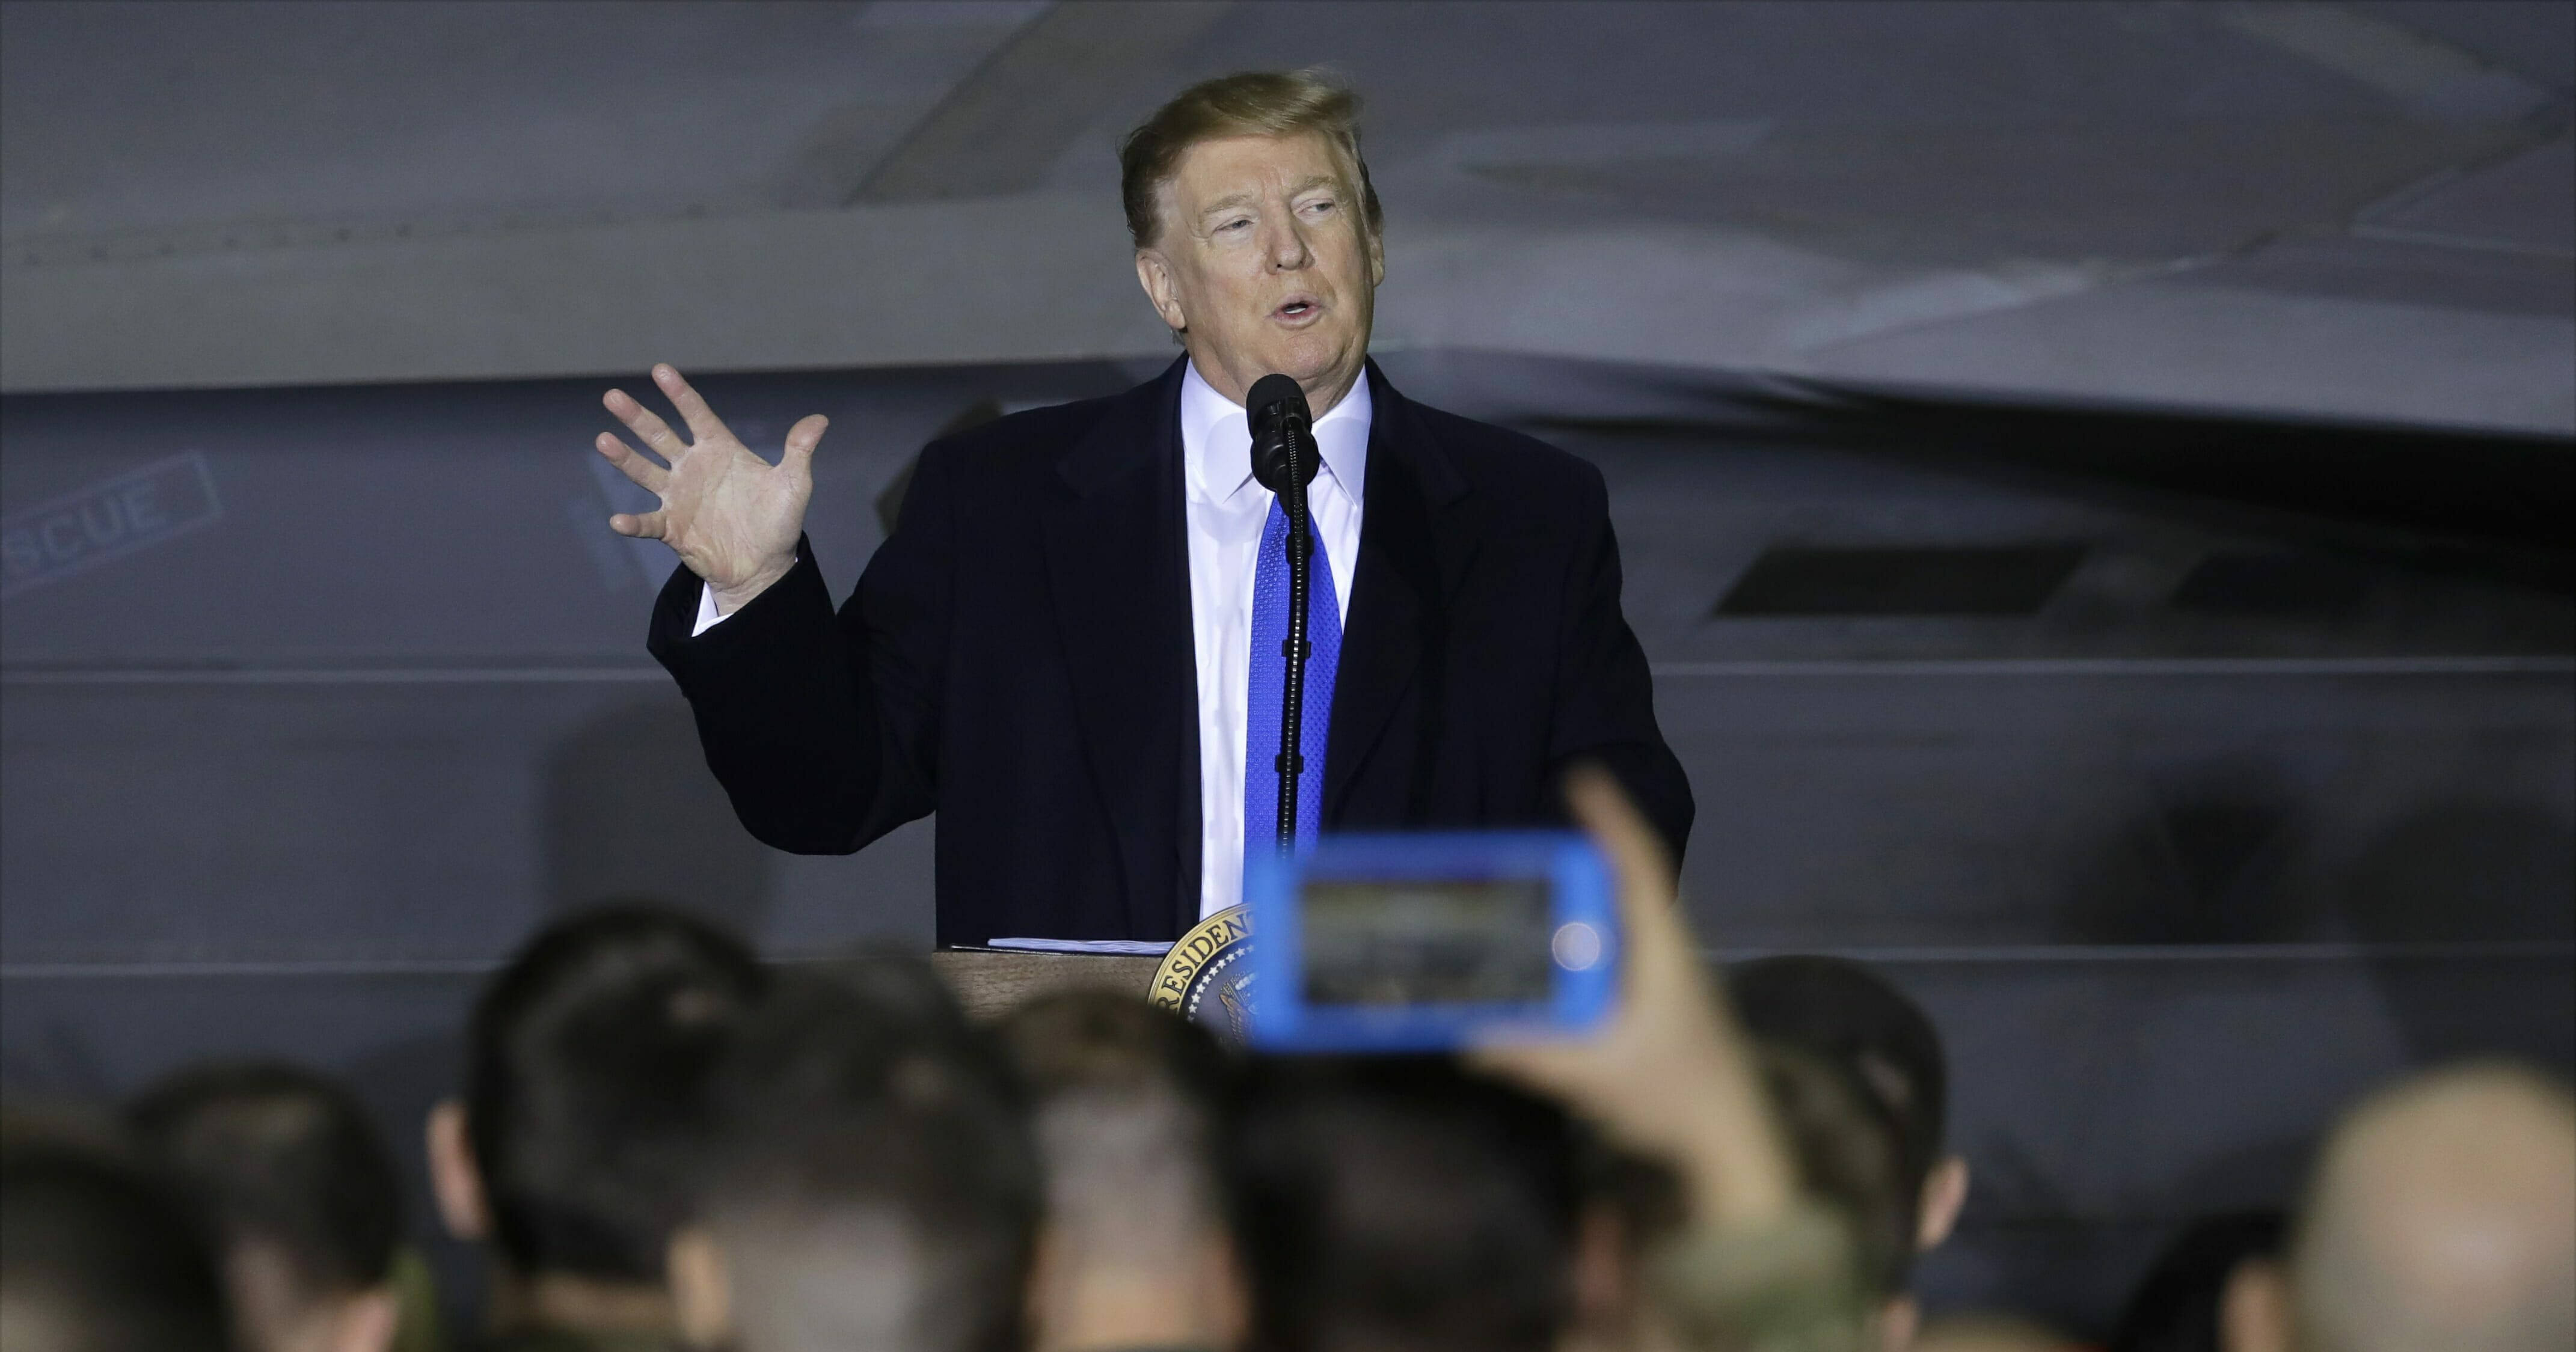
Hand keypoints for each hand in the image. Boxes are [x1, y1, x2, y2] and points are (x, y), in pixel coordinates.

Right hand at [594, 364, 826, 612]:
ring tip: (602, 440)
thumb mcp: (793, 485)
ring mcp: (678, 497)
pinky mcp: (672, 528)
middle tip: (612, 396)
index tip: (660, 370)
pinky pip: (648, 522)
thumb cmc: (777, 521)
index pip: (696, 415)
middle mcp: (693, 468)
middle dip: (636, 417)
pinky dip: (633, 522)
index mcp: (720, 450)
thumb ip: (799, 451)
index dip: (680, 393)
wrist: (764, 565)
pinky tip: (618, 520)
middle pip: (659, 436)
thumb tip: (820, 420)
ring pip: (645, 472)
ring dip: (624, 458)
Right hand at [1467, 765, 1798, 1227]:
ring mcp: (1670, 978)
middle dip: (1587, 850)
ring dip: (1586, 894)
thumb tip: (1468, 1036)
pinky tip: (1554, 947)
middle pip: (1629, 882)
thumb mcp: (1599, 1077)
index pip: (1638, 867)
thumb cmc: (1677, 1098)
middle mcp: (1669, 952)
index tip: (1582, 779)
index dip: (1612, 820)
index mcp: (1663, 951)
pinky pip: (1621, 948)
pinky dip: (1588, 933)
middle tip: (1534, 837)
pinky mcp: (1662, 1003)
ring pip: (1626, 916)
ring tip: (1534, 882)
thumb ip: (1534, 1057)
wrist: (1732, 1141)